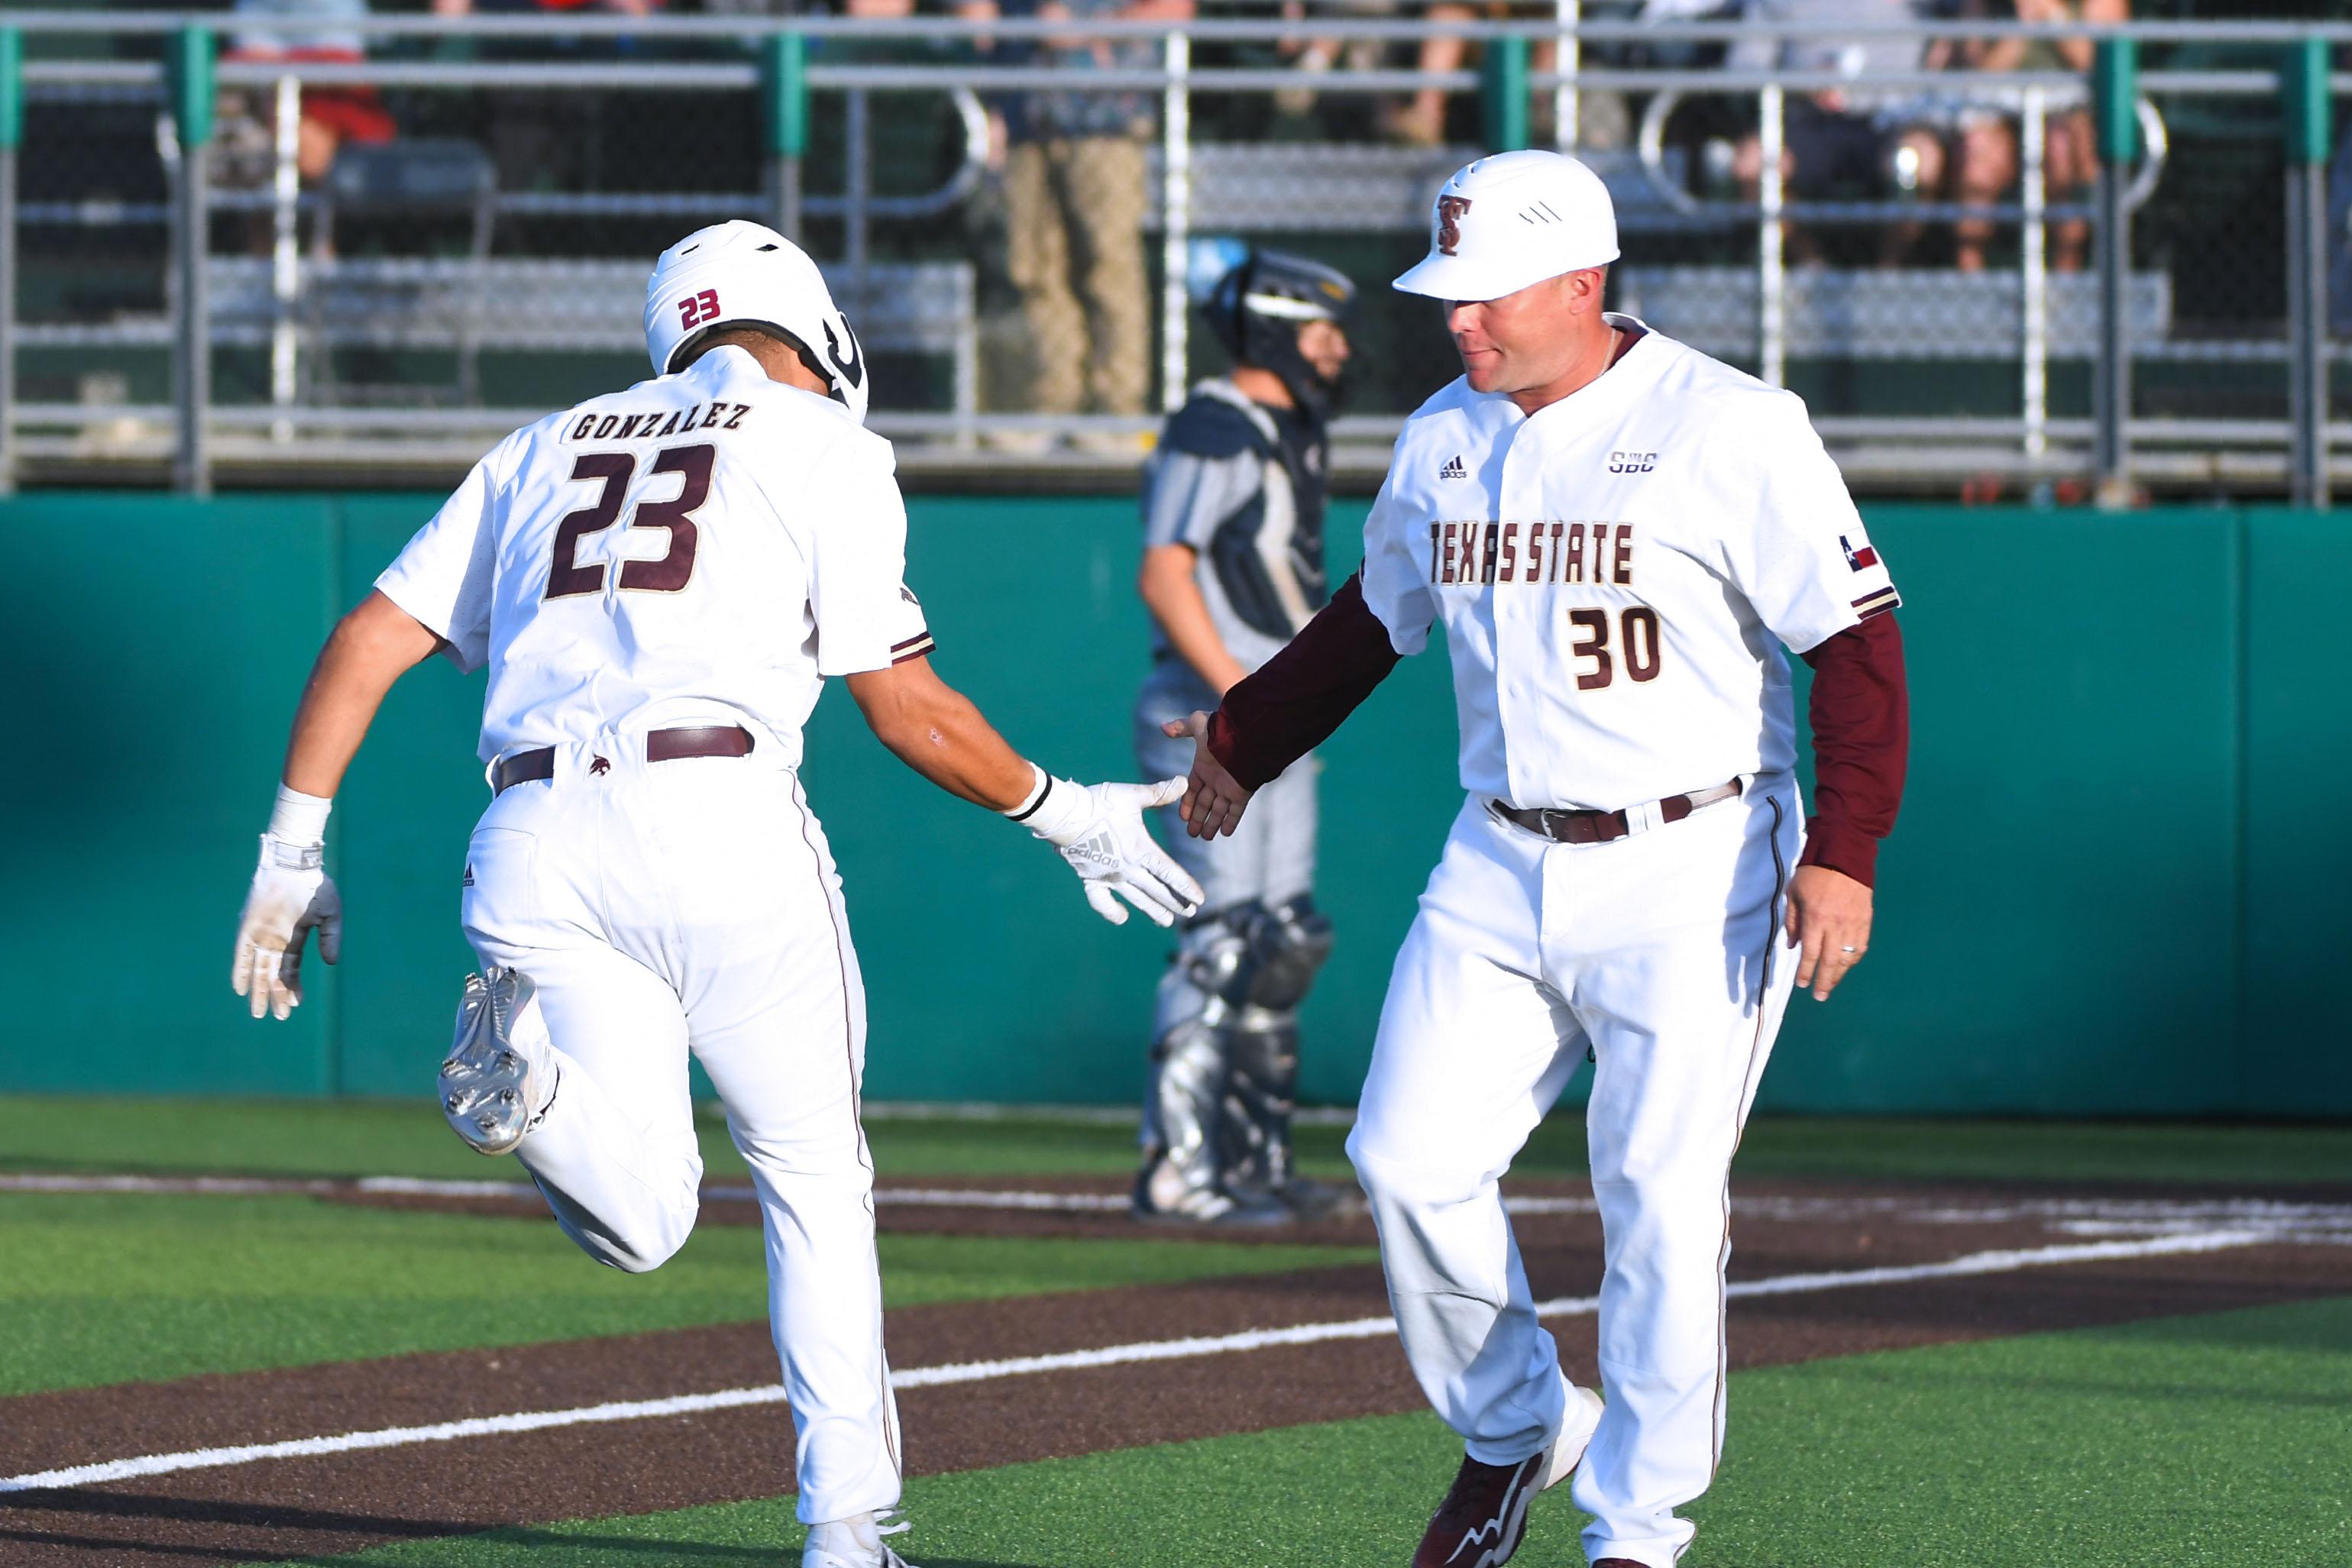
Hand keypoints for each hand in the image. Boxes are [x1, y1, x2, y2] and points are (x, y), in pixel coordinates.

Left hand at [232, 836, 342, 1020]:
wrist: (295, 864)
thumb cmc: (316, 886)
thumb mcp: (331, 914)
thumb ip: (331, 938)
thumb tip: (331, 962)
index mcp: (293, 937)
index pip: (290, 969)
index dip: (292, 987)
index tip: (295, 1004)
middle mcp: (274, 939)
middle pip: (273, 974)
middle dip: (275, 996)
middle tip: (279, 1017)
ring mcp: (260, 934)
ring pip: (259, 969)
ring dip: (258, 991)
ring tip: (259, 1012)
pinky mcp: (248, 928)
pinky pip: (242, 954)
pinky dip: (241, 971)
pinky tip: (240, 988)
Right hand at [1026, 777, 1205, 927]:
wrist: (1063, 814)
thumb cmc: (1099, 803)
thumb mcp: (1132, 796)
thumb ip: (1159, 793)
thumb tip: (1183, 781)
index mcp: (1140, 849)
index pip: (1170, 873)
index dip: (1186, 886)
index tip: (1200, 899)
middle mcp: (1127, 868)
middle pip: (1157, 890)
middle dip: (1175, 902)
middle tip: (1190, 913)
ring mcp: (1108, 876)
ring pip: (1136, 898)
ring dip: (1153, 910)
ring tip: (1167, 921)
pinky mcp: (1090, 878)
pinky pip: (1101, 901)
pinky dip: (1112, 911)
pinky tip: (1122, 918)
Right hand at [1162, 711, 1254, 839]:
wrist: (1246, 736)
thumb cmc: (1221, 729)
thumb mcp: (1197, 725)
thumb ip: (1181, 727)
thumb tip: (1163, 727)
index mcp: (1204, 766)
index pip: (1193, 789)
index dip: (1188, 803)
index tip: (1183, 817)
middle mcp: (1216, 779)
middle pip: (1205, 803)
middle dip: (1198, 818)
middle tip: (1191, 834)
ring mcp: (1229, 787)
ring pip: (1218, 810)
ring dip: (1212, 824)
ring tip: (1205, 838)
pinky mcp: (1242, 793)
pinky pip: (1235, 811)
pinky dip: (1230, 822)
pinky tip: (1224, 833)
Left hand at [1784, 863, 1870, 1001]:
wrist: (1845, 854)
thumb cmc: (1813, 873)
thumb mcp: (1793, 894)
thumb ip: (1792, 922)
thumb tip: (1793, 947)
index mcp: (1815, 919)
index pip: (1810, 954)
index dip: (1805, 972)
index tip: (1801, 985)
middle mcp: (1836, 925)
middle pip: (1830, 962)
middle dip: (1824, 982)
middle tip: (1819, 996)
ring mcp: (1854, 924)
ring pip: (1848, 957)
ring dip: (1839, 974)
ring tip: (1831, 984)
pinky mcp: (1866, 920)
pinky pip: (1861, 946)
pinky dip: (1853, 959)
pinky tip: (1847, 965)